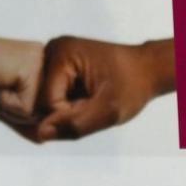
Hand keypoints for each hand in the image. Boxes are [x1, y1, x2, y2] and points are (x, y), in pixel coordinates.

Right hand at [0, 31, 43, 126]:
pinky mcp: (31, 71)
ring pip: (37, 113)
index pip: (44, 109)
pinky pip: (26, 109)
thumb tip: (43, 139)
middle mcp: (49, 62)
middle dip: (15, 110)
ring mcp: (42, 65)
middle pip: (43, 113)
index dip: (17, 109)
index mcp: (45, 66)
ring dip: (11, 107)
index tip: (0, 86)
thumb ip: (24, 122)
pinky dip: (6, 103)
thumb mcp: (4, 105)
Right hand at [24, 35, 174, 141]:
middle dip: (65, 114)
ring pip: (44, 102)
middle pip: (41, 101)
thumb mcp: (110, 110)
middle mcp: (50, 52)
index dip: (69, 116)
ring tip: (90, 101)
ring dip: (66, 111)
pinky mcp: (55, 68)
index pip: (47, 102)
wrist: (145, 69)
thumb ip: (76, 124)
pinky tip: (84, 99)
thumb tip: (40, 134)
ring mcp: (50, 58)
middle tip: (93, 105)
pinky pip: (50, 98)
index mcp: (61, 54)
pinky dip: (66, 106)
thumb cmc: (132, 85)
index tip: (94, 108)